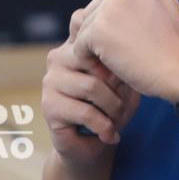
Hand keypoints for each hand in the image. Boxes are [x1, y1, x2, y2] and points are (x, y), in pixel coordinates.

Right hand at [41, 7, 141, 167]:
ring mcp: (51, 81)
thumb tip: (123, 62)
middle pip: (96, 59)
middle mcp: (59, 58)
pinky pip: (86, 111)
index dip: (114, 51)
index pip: (91, 31)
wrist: (91, 149)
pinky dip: (105, 126)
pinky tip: (111, 135)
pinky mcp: (49, 106)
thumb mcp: (123, 84)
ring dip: (114, 108)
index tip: (129, 71)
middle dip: (118, 84)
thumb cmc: (111, 109)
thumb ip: (120, 67)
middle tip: (127, 103)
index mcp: (76, 45)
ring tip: (120, 120)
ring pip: (93, 86)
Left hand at [73, 0, 178, 103]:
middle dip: (104, 38)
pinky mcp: (98, 30)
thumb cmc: (174, 43)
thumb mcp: (170, 2)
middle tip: (128, 56)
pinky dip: (89, 61)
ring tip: (119, 62)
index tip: (135, 41)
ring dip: (96, 50)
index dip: (116, 27)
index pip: (107, 4)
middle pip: (93, 15)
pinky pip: (78, 46)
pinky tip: (110, 69)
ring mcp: (108, 8)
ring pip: (84, 30)